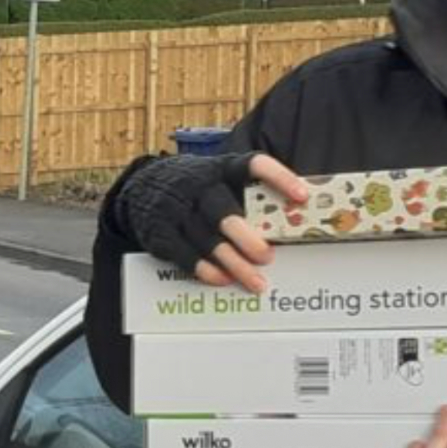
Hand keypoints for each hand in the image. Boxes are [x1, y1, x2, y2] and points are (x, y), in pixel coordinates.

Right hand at [118, 151, 309, 292]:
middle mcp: (200, 186)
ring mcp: (177, 209)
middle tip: (267, 257)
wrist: (143, 187)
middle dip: (247, 237)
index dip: (280, 178)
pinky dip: (205, 269)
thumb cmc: (199, 188)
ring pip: (207, 240)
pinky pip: (185, 254)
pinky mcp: (161, 231)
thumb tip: (291, 224)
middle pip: (223, 212)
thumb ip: (249, 196)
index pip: (254, 165)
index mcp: (222, 168)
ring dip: (234, 264)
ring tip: (256, 282)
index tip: (303, 196)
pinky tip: (223, 279)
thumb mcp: (221, 179)